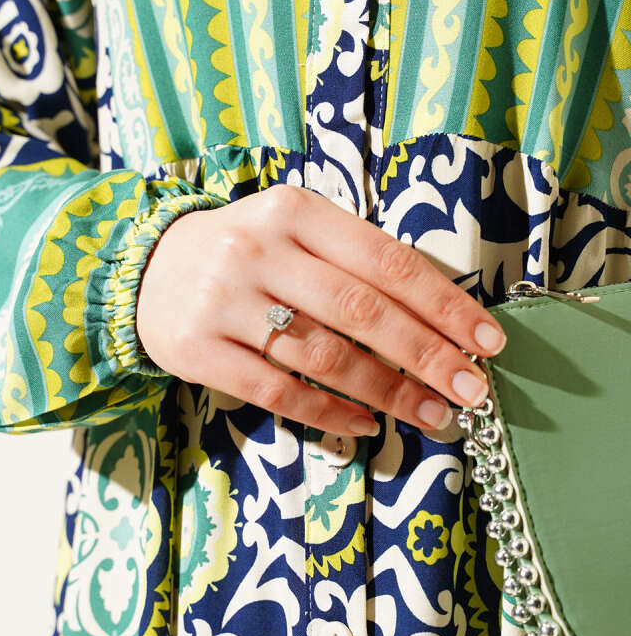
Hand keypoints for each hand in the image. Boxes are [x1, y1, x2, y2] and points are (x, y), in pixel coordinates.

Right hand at [136, 185, 505, 436]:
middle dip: (427, 355)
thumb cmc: (246, 252)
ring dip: (388, 391)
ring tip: (431, 414)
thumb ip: (355, 260)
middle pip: (361, 310)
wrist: (146, 269)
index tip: (488, 340)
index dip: (444, 305)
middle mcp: (258, 249)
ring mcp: (224, 301)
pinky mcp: (198, 349)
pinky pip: (279, 391)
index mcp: (295, 210)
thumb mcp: (294, 230)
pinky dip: (329, 413)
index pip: (387, 261)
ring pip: (324, 356)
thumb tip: (442, 318)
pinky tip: (365, 425)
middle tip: (472, 389)